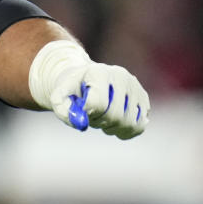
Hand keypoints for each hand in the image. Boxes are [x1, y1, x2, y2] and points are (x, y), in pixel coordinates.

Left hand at [28, 40, 149, 139]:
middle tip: (91, 117)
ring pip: (129, 124)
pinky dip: (124, 131)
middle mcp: (122, 77)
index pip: (99, 104)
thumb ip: (62, 110)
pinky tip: (113, 123)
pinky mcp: (144, 100)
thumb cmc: (71, 89)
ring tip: (101, 118)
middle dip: (100, 122)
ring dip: (111, 128)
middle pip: (116, 115)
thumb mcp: (58, 96)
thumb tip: (81, 124)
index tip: (82, 108)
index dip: (88, 113)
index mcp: (99, 72)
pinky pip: (139, 127)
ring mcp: (136, 88)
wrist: (84, 79)